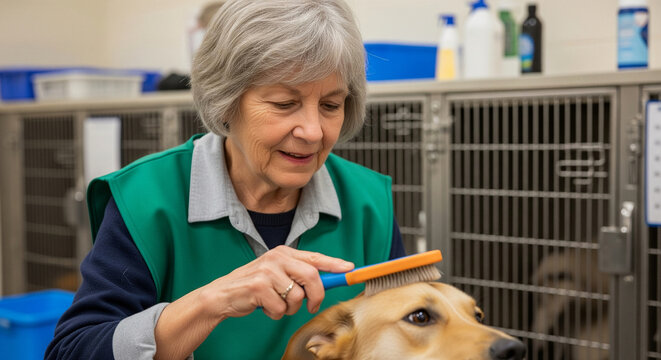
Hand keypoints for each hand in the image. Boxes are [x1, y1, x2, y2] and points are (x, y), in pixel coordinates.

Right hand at [200, 246, 353, 320]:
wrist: (222, 295)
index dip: (334, 264)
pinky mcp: (259, 286)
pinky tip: (264, 307)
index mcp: (283, 252)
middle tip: (311, 307)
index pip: (315, 257)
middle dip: (316, 296)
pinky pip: (281, 308)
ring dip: (290, 309)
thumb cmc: (253, 287)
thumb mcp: (277, 274)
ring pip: (297, 297)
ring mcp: (267, 271)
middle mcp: (276, 257)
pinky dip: (275, 314)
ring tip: (276, 304)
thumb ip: (298, 274)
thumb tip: (327, 281)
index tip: (350, 269)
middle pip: (312, 277)